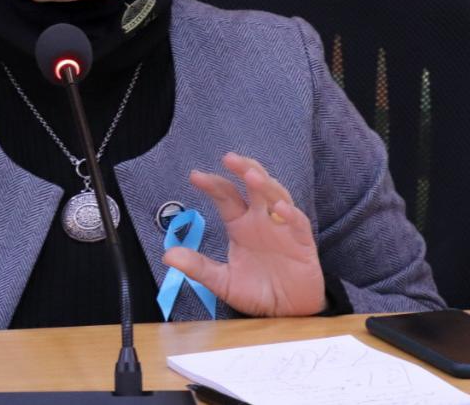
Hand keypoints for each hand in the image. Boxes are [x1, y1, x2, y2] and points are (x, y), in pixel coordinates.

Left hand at [162, 152, 324, 317]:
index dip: (213, 184)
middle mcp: (260, 218)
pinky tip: (278, 209)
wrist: (288, 312)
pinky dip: (289, 214)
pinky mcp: (302, 241)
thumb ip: (198, 267)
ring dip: (265, 184)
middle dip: (243, 168)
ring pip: (276, 196)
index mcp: (240, 223)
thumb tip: (167, 255)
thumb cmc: (256, 290)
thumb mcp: (223, 282)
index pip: (225, 196)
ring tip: (251, 175)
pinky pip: (297, 222)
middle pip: (253, 185)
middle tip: (229, 158)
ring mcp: (282, 227)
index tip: (195, 176)